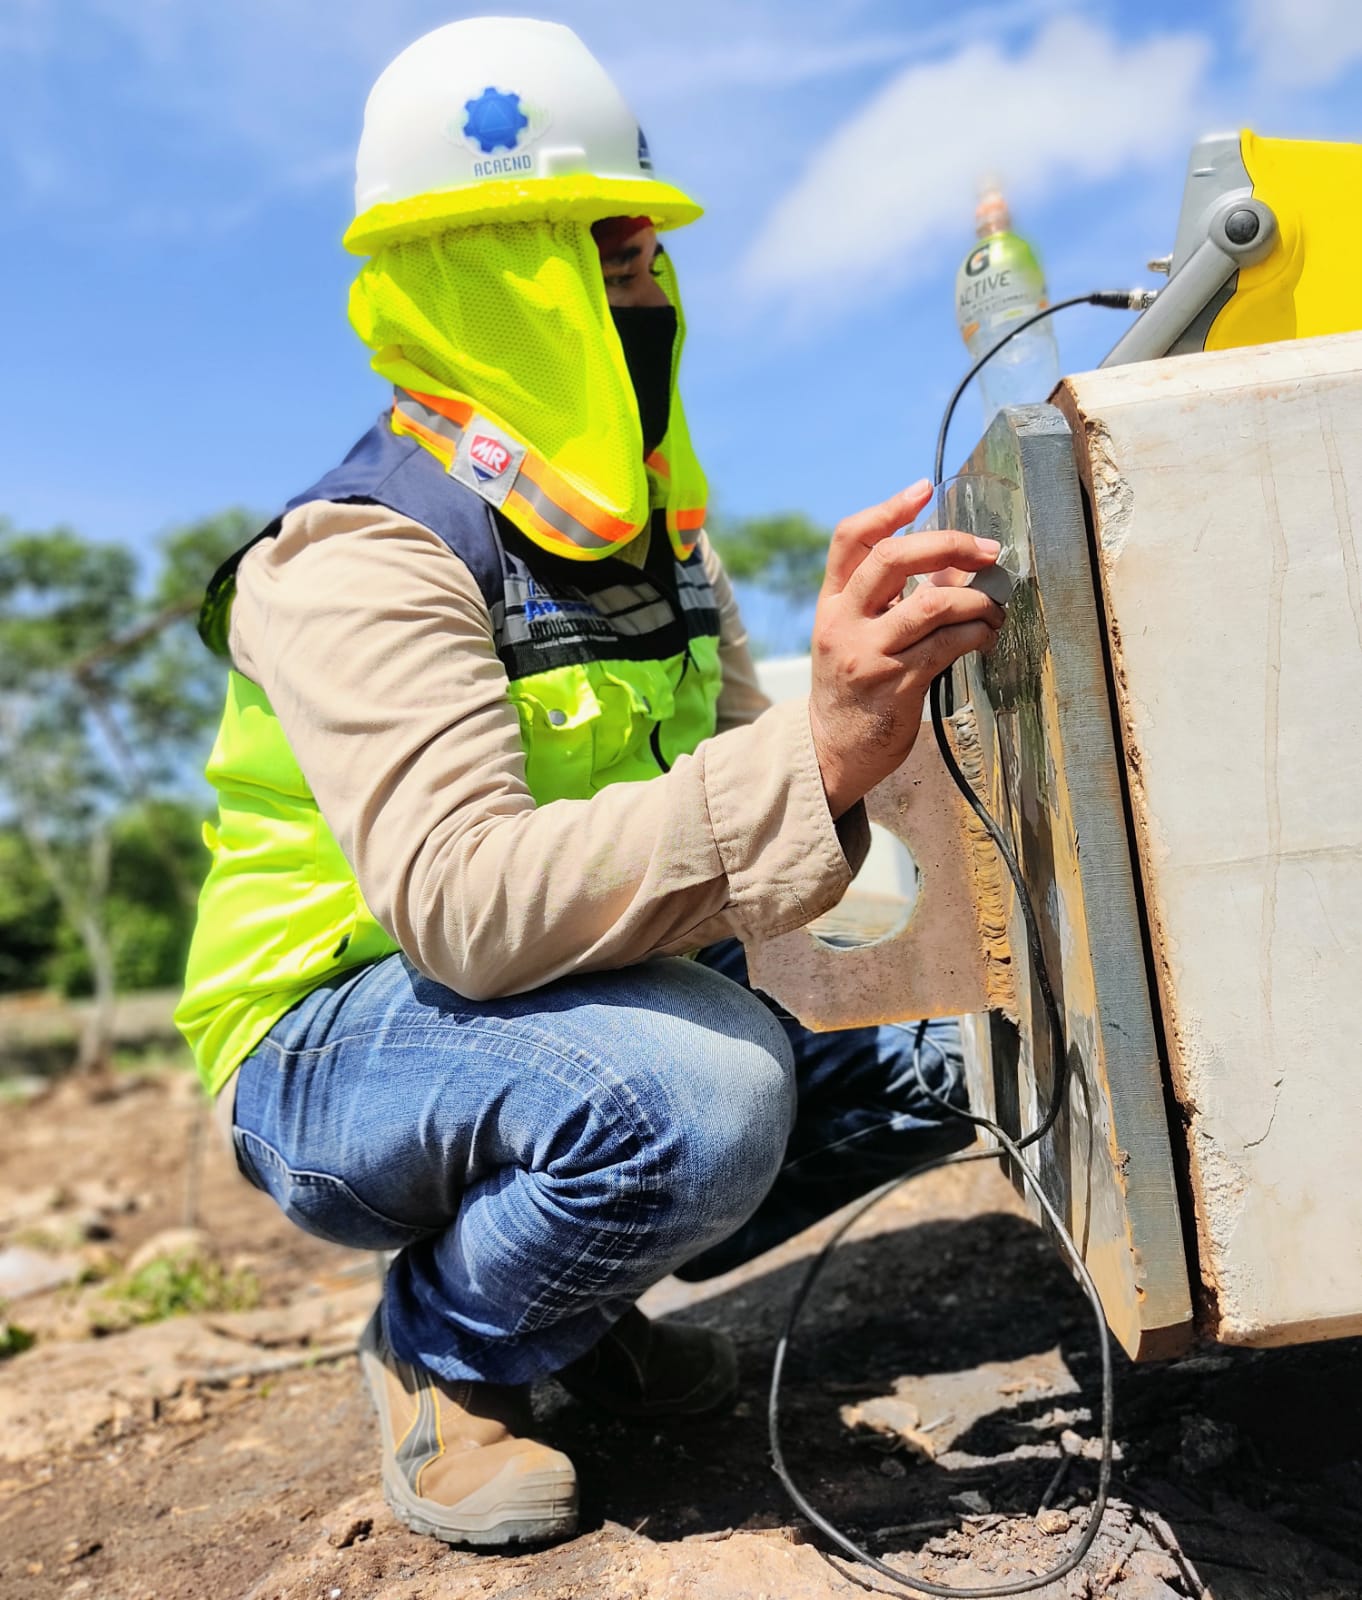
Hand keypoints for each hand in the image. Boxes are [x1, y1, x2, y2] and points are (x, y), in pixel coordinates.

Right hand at [808, 479, 1004, 817]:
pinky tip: (987, 635)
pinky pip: (947, 646)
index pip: (851, 540)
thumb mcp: (860, 635)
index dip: (888, 510)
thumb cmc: (854, 687)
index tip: (924, 489)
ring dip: (976, 600)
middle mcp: (844, 623)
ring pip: (931, 604)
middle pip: (892, 559)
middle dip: (948, 545)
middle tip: (987, 552)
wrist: (833, 751)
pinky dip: (977, 633)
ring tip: (995, 607)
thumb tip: (955, 565)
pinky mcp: (895, 685)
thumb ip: (897, 598)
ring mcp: (868, 654)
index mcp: (832, 603)